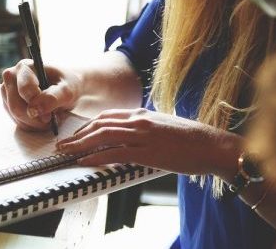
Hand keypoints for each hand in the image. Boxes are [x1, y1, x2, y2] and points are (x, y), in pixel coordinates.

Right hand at [1, 59, 81, 131]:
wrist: (65, 89)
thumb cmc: (66, 85)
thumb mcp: (67, 90)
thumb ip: (53, 98)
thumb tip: (34, 110)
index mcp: (25, 67)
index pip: (23, 88)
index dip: (36, 103)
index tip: (49, 114)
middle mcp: (12, 77)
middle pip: (16, 105)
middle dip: (35, 117)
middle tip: (50, 119)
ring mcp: (7, 92)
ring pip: (15, 115)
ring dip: (34, 123)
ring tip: (49, 117)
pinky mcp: (9, 105)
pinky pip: (17, 121)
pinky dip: (31, 125)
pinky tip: (42, 120)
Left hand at [55, 108, 240, 176]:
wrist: (212, 145)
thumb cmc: (191, 140)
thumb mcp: (164, 126)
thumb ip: (145, 128)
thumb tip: (131, 137)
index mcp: (142, 114)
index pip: (107, 116)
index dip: (87, 126)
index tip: (76, 135)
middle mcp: (139, 120)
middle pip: (100, 124)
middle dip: (78, 135)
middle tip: (62, 144)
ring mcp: (143, 135)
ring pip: (103, 136)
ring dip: (80, 145)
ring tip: (66, 152)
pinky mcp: (148, 151)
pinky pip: (115, 153)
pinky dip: (96, 157)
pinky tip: (85, 162)